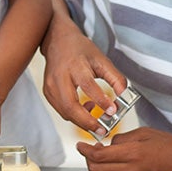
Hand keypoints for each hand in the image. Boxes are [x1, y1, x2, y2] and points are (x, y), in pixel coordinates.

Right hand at [42, 21, 128, 136]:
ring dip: (81, 121)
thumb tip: (123, 97)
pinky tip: (85, 110)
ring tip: (96, 121)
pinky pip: (61, 110)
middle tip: (102, 129)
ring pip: (65, 112)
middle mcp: (60, 76)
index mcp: (76, 65)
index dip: (100, 100)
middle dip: (87, 121)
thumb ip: (115, 78)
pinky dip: (74, 116)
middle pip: (70, 105)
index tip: (112, 111)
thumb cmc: (80, 50)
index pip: (87, 85)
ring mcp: (51, 86)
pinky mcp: (47, 92)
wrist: (57, 41)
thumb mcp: (102, 59)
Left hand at [77, 127, 171, 170]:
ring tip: (103, 156)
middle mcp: (130, 170)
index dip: (85, 150)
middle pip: (95, 169)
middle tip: (90, 149)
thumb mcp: (146, 133)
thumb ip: (123, 137)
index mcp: (132, 153)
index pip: (98, 155)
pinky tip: (114, 166)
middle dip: (88, 159)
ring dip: (98, 167)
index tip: (81, 145)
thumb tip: (109, 143)